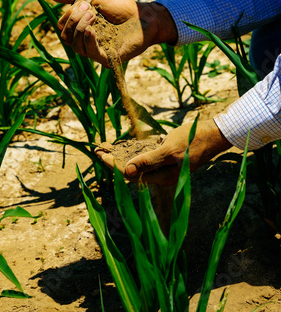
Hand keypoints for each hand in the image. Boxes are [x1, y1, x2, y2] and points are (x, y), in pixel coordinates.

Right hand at [49, 0, 176, 65]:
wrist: (144, 16)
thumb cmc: (122, 7)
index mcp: (81, 28)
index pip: (62, 27)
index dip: (68, 15)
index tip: (84, 2)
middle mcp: (86, 42)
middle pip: (66, 37)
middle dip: (73, 19)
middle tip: (89, 8)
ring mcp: (96, 51)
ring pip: (76, 46)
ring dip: (80, 28)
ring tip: (93, 14)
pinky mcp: (108, 58)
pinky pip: (91, 54)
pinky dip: (88, 41)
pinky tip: (91, 30)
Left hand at [95, 119, 231, 184]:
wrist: (214, 134)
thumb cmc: (192, 141)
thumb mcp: (169, 151)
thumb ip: (148, 162)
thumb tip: (126, 172)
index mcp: (161, 177)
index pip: (130, 175)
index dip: (113, 165)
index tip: (99, 154)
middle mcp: (161, 175)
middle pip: (131, 171)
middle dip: (114, 161)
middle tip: (98, 150)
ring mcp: (164, 167)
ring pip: (137, 164)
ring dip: (122, 156)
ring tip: (107, 148)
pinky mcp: (167, 159)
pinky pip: (146, 158)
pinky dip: (135, 152)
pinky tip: (126, 147)